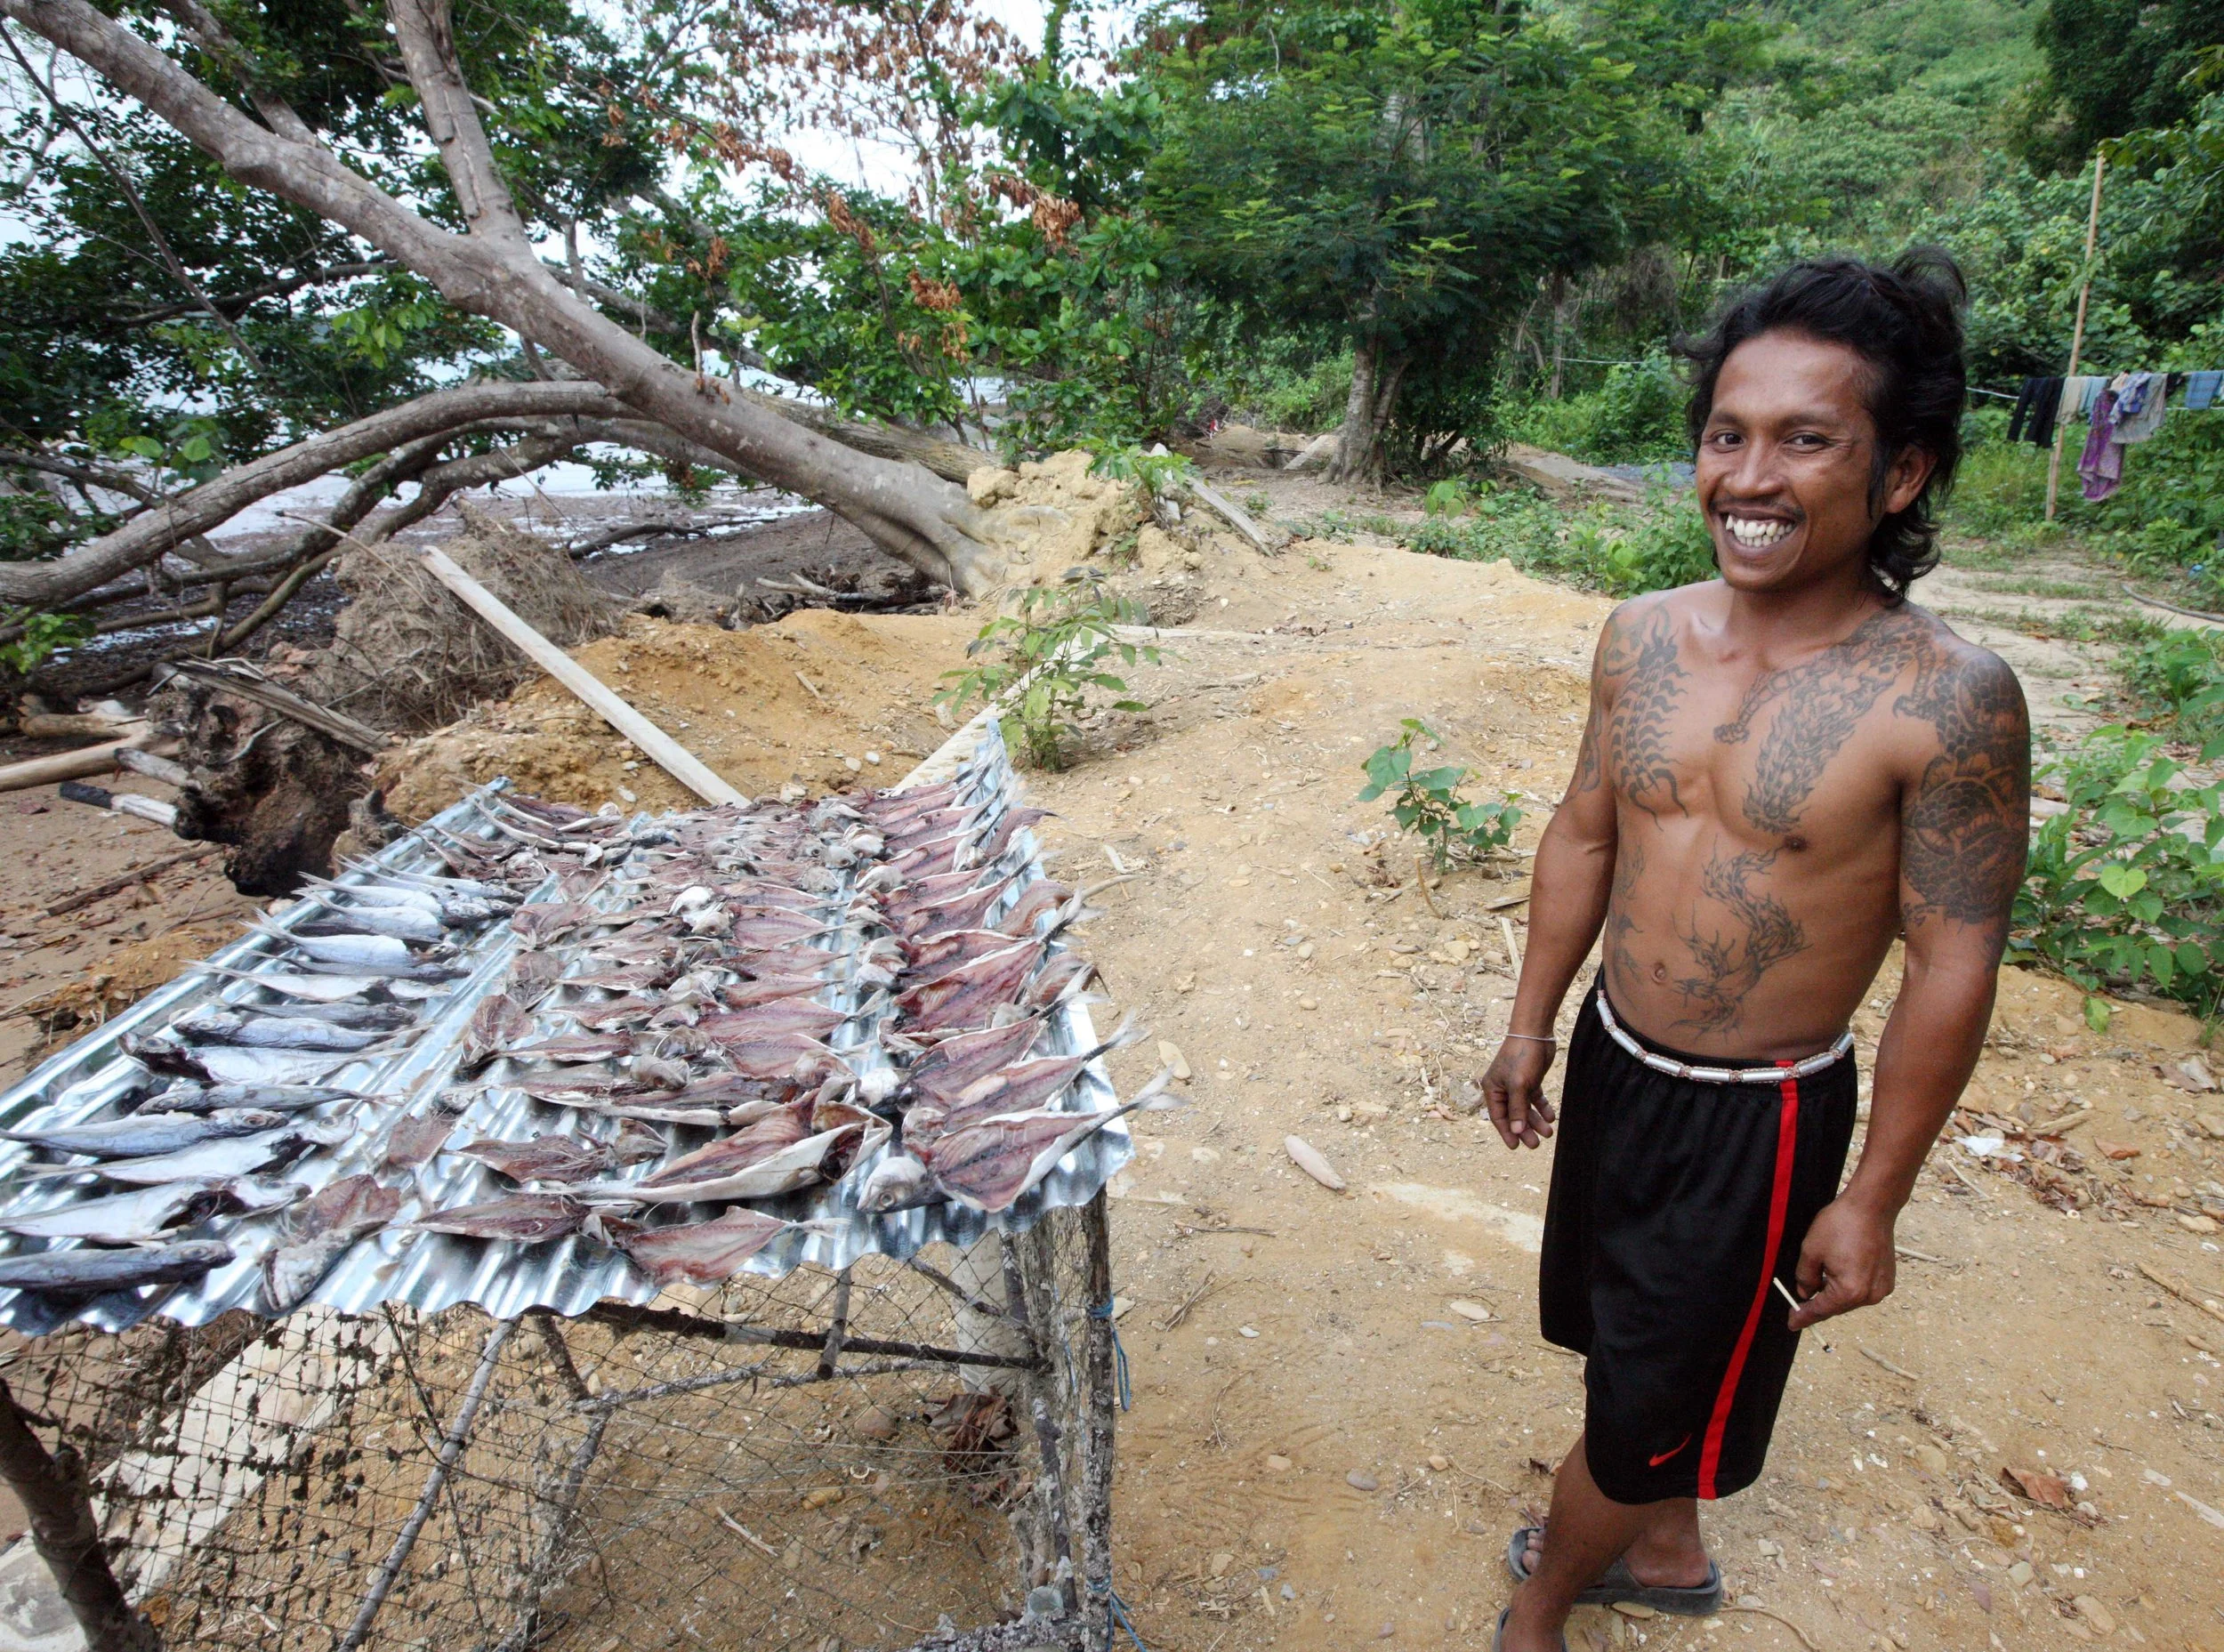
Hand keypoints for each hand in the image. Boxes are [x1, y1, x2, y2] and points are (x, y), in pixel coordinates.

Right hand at [1482, 1036, 1556, 1148]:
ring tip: (1548, 1133)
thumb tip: (1516, 1131)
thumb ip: (1517, 1109)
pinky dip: (1543, 1108)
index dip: (1507, 1132)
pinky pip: (1535, 1099)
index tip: (1516, 1147)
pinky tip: (1551, 1117)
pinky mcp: (1530, 1080)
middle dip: (1524, 1130)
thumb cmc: (1521, 1056)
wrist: (1535, 1033)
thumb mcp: (1519, 1084)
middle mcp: (1503, 1088)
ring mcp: (1517, 1084)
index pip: (1498, 1116)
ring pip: (1526, 1109)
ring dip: (1536, 1121)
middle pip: (1513, 1115)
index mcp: (1493, 1089)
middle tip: (1535, 1145)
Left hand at [1786, 1196, 1896, 1330]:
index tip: (1791, 1324)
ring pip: (1849, 1299)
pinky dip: (1849, 1286)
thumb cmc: (1841, 1224)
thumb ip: (1804, 1277)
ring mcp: (1881, 1289)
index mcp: (1850, 1291)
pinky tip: (1839, 1271)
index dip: (1803, 1317)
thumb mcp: (1811, 1250)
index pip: (1820, 1310)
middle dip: (1818, 1304)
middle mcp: (1869, 1295)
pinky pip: (1862, 1290)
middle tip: (1799, 1303)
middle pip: (1836, 1307)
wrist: (1872, 1206)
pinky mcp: (1887, 1280)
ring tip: (1820, 1278)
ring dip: (1834, 1293)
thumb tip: (1805, 1293)